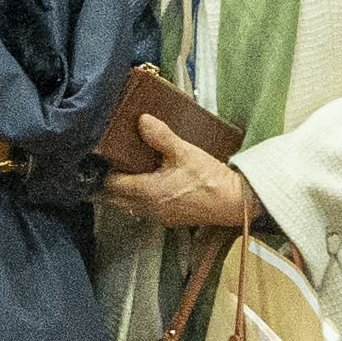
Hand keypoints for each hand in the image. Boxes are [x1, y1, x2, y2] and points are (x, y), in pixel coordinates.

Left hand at [98, 117, 258, 233]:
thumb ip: (161, 137)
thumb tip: (142, 120)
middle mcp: (149, 208)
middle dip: (112, 184)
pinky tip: (154, 184)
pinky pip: (147, 211)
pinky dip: (142, 200)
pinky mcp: (171, 219)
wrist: (234, 202)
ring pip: (131, 207)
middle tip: (119, 166)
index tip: (111, 158)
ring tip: (134, 173)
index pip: (111, 185)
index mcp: (147, 191)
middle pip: (116, 199)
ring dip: (127, 193)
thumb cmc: (209, 179)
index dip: (108, 171)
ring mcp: (160, 216)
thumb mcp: (184, 152)